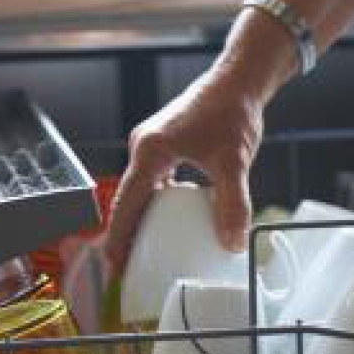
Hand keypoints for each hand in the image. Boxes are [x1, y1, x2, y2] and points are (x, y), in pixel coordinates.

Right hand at [105, 63, 263, 272]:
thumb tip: (232, 242)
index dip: (119, 239)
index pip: (126, 204)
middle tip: (127, 270)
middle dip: (125, 236)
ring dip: (141, 222)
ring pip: (140, 194)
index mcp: (151, 151)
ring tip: (145, 254)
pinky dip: (157, 206)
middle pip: (128, 201)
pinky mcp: (166, 148)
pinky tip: (170, 224)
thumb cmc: (231, 112)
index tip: (115, 267)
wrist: (239, 82)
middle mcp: (144, 148)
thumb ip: (233, 204)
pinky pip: (154, 184)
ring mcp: (153, 147)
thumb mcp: (234, 162)